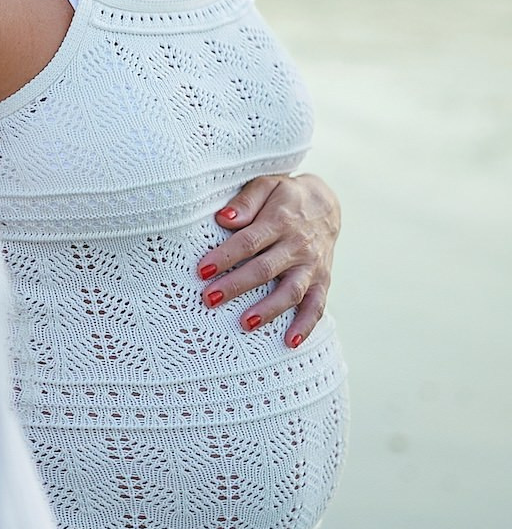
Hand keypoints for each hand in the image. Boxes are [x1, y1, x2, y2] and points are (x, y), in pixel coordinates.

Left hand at [197, 173, 340, 348]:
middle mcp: (298, 246)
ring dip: (269, 309)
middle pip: (265, 269)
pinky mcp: (323, 281)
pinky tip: (290, 343)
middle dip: (236, 285)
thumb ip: (246, 201)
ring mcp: (312, 266)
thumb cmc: (285, 197)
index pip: (249, 241)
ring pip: (291, 291)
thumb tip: (224, 219)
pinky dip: (306, 326)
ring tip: (245, 323)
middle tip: (209, 299)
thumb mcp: (267, 185)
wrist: (325, 204)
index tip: (202, 270)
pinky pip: (317, 306)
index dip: (225, 256)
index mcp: (280, 221)